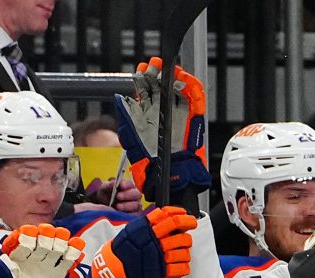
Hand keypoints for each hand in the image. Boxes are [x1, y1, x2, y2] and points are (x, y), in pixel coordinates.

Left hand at [0, 224, 86, 277]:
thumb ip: (3, 276)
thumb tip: (2, 261)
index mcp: (16, 261)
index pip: (23, 244)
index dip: (27, 237)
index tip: (31, 232)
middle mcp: (32, 261)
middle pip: (41, 244)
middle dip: (46, 236)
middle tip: (53, 232)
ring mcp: (46, 267)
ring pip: (55, 250)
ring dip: (61, 242)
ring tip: (66, 237)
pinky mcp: (58, 275)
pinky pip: (67, 263)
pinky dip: (73, 255)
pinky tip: (78, 245)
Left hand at [83, 175, 143, 212]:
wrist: (104, 206)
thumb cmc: (106, 195)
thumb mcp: (105, 189)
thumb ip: (108, 185)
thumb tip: (113, 183)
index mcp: (128, 186)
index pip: (130, 184)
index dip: (126, 184)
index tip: (121, 185)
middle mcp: (135, 195)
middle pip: (136, 194)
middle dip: (127, 195)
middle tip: (118, 196)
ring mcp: (137, 205)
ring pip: (137, 205)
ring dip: (127, 206)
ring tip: (117, 207)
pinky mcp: (136, 214)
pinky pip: (136, 215)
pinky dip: (129, 214)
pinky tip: (122, 214)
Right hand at [85, 205, 196, 277]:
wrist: (112, 273)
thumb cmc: (122, 252)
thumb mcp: (131, 231)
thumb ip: (149, 224)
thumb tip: (167, 216)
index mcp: (146, 230)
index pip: (169, 218)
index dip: (183, 217)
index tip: (188, 218)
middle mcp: (153, 243)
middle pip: (181, 237)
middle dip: (186, 238)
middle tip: (184, 239)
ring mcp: (159, 258)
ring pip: (184, 253)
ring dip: (184, 253)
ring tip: (179, 254)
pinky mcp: (162, 273)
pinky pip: (182, 268)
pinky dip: (182, 267)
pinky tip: (177, 266)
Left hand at [114, 56, 209, 198]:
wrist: (170, 175)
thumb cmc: (149, 161)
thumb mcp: (130, 136)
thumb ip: (126, 116)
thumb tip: (119, 98)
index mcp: (147, 116)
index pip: (146, 92)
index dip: (144, 79)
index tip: (142, 69)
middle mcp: (163, 114)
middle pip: (161, 88)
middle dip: (157, 75)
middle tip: (155, 65)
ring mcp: (179, 116)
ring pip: (177, 92)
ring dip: (174, 79)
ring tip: (169, 69)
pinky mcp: (192, 121)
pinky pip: (194, 102)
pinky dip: (192, 90)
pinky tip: (185, 80)